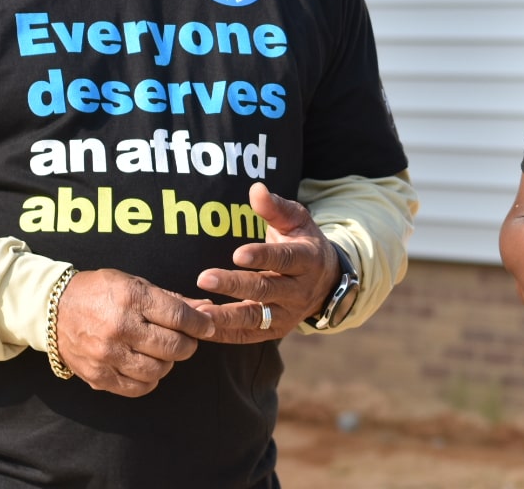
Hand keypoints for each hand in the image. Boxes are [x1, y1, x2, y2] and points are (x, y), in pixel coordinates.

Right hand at [54, 268, 214, 396]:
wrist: (54, 309)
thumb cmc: (101, 292)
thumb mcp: (136, 284)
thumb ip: (172, 299)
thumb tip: (207, 309)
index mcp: (132, 299)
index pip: (179, 317)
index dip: (200, 324)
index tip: (207, 327)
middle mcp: (120, 327)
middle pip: (172, 347)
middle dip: (188, 346)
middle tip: (186, 341)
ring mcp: (107, 354)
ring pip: (158, 370)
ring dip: (168, 363)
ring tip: (163, 353)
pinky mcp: (97, 375)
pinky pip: (136, 388)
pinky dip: (149, 381)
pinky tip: (146, 367)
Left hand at [193, 182, 340, 341]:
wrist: (325, 281)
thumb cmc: (303, 242)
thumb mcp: (297, 220)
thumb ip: (276, 207)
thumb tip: (256, 189)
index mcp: (307, 259)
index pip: (285, 259)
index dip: (262, 257)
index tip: (237, 254)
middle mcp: (299, 290)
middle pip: (265, 289)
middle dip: (234, 285)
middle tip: (204, 278)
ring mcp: (288, 314)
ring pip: (255, 318)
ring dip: (226, 317)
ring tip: (198, 312)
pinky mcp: (275, 331)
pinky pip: (248, 335)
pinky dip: (225, 334)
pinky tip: (202, 327)